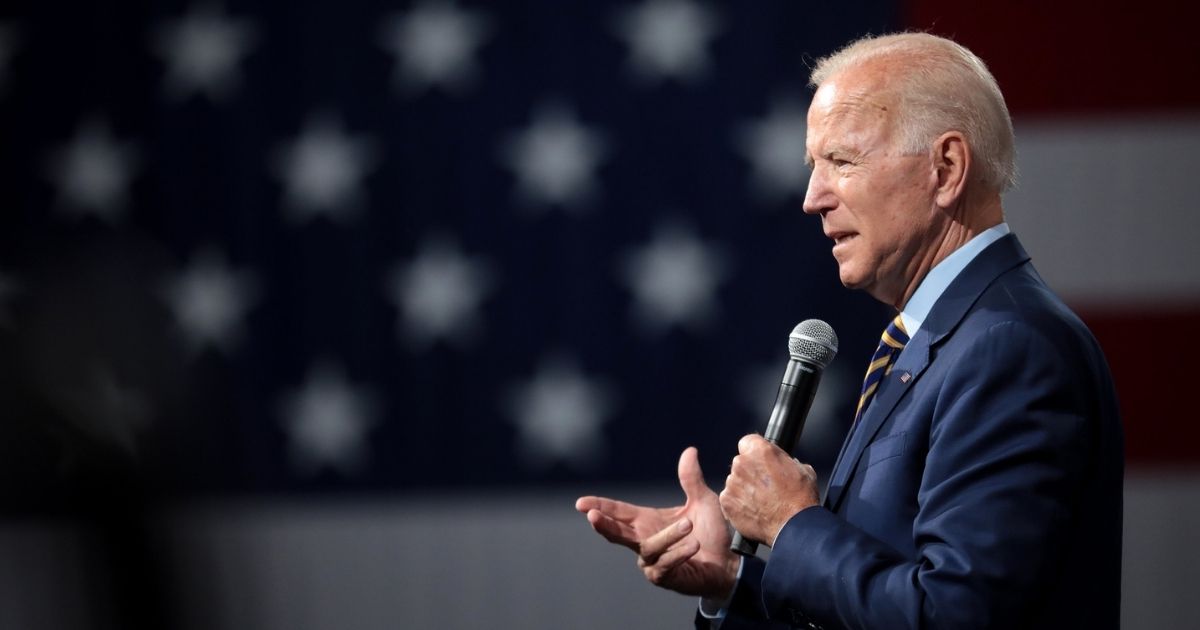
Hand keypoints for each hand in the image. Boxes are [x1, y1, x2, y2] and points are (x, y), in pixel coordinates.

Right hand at [575, 447, 739, 598]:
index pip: (618, 512)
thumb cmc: (711, 531)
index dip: (600, 506)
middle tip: (592, 516)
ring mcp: (652, 561)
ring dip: (668, 535)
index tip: (580, 503)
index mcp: (647, 520)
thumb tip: (690, 450)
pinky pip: (665, 565)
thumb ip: (691, 479)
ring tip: (689, 525)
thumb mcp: (702, 501)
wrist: (728, 561)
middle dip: (603, 525)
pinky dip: (678, 554)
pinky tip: (692, 545)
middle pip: (617, 533)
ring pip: (649, 547)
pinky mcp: (664, 578)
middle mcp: (644, 541)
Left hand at [719, 434, 819, 545]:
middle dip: (749, 471)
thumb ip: (786, 461)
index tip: (760, 461)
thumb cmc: (800, 499)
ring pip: (734, 481)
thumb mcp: (802, 470)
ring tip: (760, 501)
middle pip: (740, 462)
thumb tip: (784, 463)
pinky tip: (752, 511)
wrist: (793, 526)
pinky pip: (729, 499)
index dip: (755, 452)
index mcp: (759, 450)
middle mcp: (742, 463)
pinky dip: (737, 504)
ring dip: (743, 488)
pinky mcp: (726, 502)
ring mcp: (732, 483)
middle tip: (763, 485)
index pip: (748, 442)